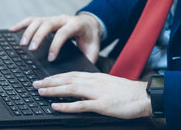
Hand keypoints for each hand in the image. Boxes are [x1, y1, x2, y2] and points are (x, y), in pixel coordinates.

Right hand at [9, 14, 102, 62]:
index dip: (56, 45)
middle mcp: (64, 19)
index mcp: (76, 25)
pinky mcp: (48, 20)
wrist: (91, 23)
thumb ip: (89, 58)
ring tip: (22, 44)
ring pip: (39, 21)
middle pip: (48, 24)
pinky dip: (22, 24)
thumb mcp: (94, 47)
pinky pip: (33, 20)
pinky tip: (12, 30)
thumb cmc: (91, 37)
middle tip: (31, 49)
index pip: (63, 33)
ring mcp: (54, 18)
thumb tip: (81, 72)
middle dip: (38, 36)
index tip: (51, 58)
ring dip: (29, 32)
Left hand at [33, 72, 151, 118]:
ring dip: (54, 90)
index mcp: (96, 77)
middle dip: (50, 81)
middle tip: (35, 84)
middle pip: (68, 79)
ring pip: (71, 88)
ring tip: (41, 92)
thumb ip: (96, 85)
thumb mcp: (109, 84)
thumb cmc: (128, 93)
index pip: (72, 74)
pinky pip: (81, 105)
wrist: (144, 96)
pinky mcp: (102, 104)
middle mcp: (94, 82)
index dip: (56, 76)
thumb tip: (82, 89)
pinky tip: (56, 106)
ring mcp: (97, 92)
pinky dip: (66, 105)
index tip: (44, 79)